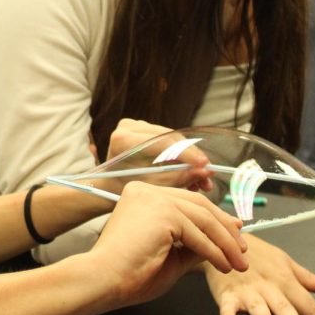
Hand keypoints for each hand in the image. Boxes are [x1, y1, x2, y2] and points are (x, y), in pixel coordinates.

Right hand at [86, 182, 246, 308]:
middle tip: (242, 250)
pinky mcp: (162, 211)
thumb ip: (194, 245)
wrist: (103, 280)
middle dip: (225, 228)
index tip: (234, 233)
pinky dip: (214, 251)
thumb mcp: (170, 256)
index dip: (215, 217)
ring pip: (202, 217)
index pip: (187, 202)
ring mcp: (154, 198)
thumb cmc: (129, 274)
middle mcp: (147, 190)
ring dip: (225, 243)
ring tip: (238, 263)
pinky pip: (198, 232)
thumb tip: (223, 242)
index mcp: (143, 195)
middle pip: (198, 204)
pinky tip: (223, 265)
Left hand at [99, 119, 213, 192]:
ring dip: (189, 158)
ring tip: (201, 180)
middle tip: (208, 174)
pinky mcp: (143, 129)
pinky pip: (168, 140)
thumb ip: (179, 177)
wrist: (107, 186)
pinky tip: (191, 173)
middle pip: (170, 138)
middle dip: (192, 157)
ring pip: (172, 139)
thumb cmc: (124, 190)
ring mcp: (135, 125)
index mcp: (123, 139)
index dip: (187, 154)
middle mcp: (128, 127)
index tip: (206, 166)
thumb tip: (207, 172)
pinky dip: (180, 155)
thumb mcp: (154, 187)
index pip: (163, 142)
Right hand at [202, 233, 314, 314]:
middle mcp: (269, 287)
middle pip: (283, 307)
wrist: (226, 240)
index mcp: (286, 281)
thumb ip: (307, 278)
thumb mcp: (285, 262)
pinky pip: (227, 305)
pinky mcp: (227, 294)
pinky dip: (227, 313)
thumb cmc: (258, 255)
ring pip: (257, 306)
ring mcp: (247, 291)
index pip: (308, 305)